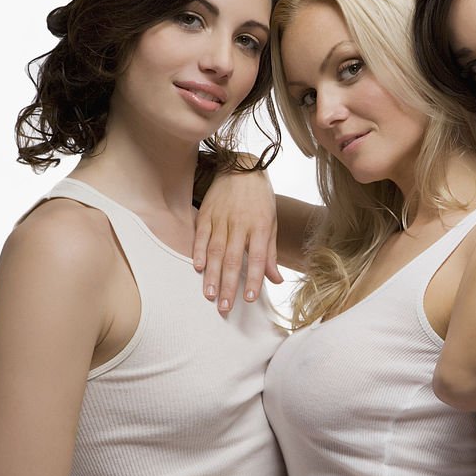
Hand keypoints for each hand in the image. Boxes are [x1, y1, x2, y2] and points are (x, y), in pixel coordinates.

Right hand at [193, 164, 281, 314]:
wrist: (242, 167)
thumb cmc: (260, 199)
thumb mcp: (271, 223)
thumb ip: (270, 253)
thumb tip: (276, 280)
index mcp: (260, 227)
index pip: (258, 258)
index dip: (254, 279)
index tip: (250, 299)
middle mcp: (240, 224)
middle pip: (234, 259)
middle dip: (230, 285)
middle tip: (225, 307)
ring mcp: (221, 218)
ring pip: (216, 250)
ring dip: (212, 275)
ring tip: (210, 295)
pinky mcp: (206, 213)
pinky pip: (201, 235)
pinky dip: (199, 252)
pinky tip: (198, 268)